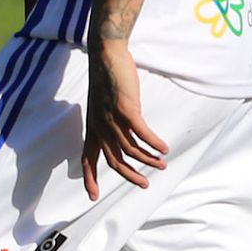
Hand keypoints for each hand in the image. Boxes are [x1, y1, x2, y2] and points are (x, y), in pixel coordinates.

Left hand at [83, 42, 168, 200]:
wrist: (107, 53)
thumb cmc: (109, 78)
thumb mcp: (106, 104)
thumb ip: (115, 122)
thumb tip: (129, 135)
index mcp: (93, 127)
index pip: (87, 158)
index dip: (89, 178)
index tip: (93, 196)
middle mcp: (100, 126)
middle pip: (114, 160)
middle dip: (130, 176)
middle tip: (145, 184)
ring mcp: (112, 118)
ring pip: (131, 149)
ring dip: (148, 159)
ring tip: (162, 164)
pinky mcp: (125, 109)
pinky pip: (142, 133)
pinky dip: (154, 143)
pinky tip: (164, 149)